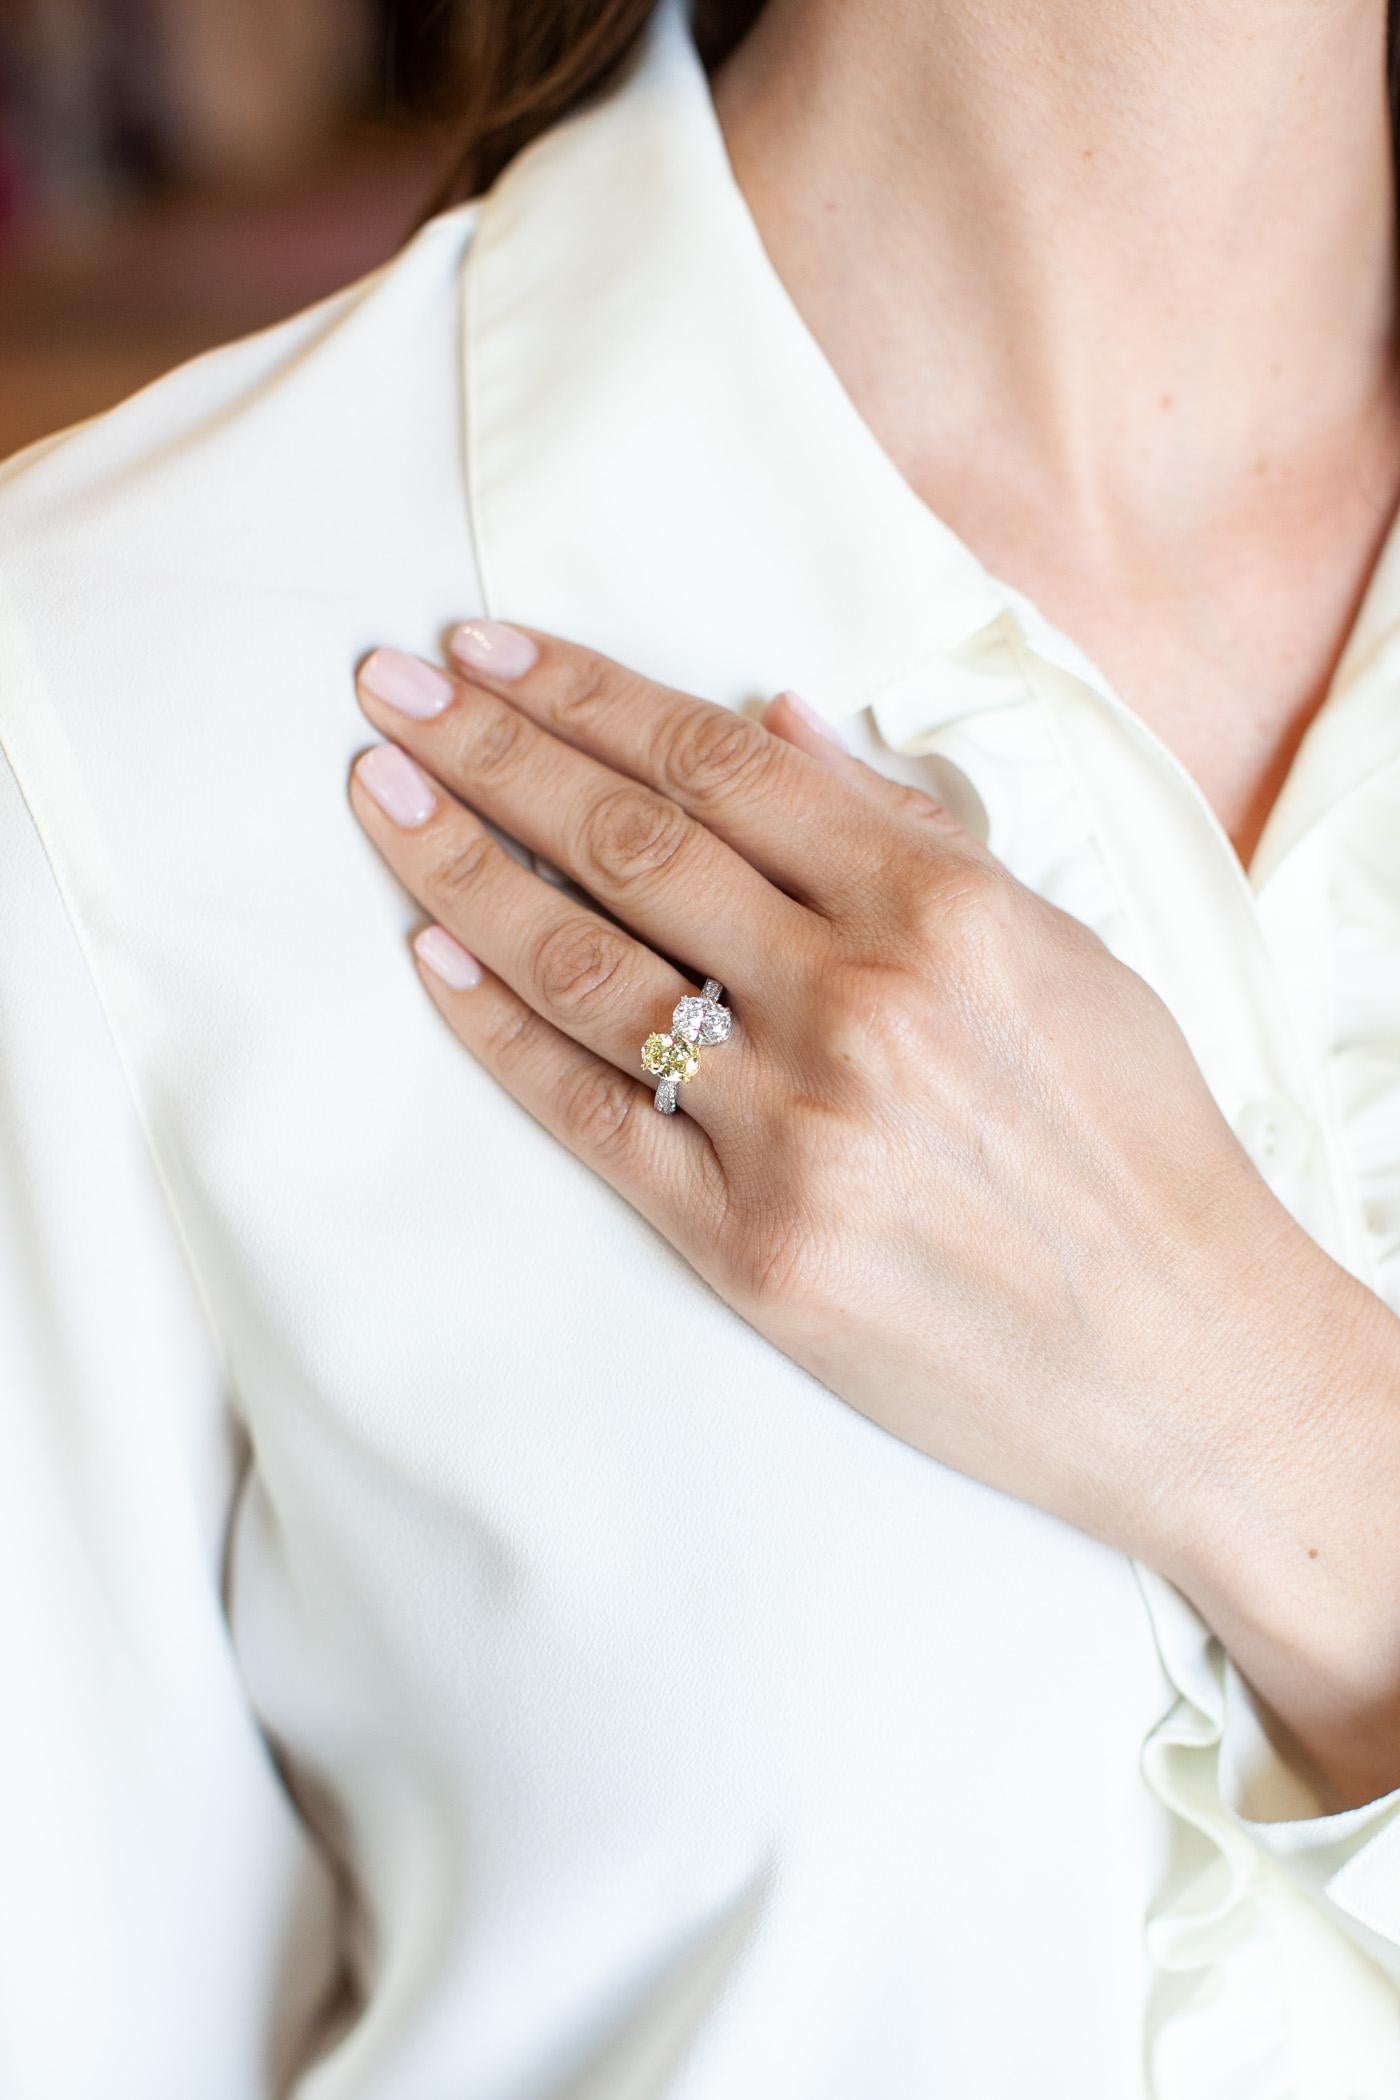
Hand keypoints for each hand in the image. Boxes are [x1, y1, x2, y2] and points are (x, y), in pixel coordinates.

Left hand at [349, 620, 1399, 1800]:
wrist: (1180, 1352)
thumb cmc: (1132, 1142)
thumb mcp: (1062, 951)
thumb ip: (914, 833)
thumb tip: (774, 723)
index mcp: (940, 906)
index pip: (713, 765)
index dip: (581, 694)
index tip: (485, 650)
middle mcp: (856, 998)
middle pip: (624, 843)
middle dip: (487, 751)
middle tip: (389, 688)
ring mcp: (793, 1127)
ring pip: (582, 965)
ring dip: (459, 868)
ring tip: (379, 798)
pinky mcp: (748, 1245)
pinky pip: (591, 1116)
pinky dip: (498, 1030)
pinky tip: (429, 957)